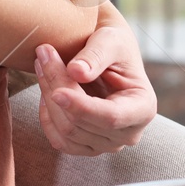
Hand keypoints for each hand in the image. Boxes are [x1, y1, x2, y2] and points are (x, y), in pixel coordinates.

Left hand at [34, 29, 156, 155]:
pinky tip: (45, 91)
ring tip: (41, 65)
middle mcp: (129, 133)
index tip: (56, 92)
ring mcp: (108, 144)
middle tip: (43, 54)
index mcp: (143, 108)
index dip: (82, 107)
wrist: (108, 52)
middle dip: (57, 88)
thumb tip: (76, 72)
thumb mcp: (111, 39)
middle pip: (82, 123)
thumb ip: (96, 54)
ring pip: (67, 132)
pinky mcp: (88, 146)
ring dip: (47, 98)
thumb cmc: (114, 43)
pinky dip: (47, 117)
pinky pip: (60, 141)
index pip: (111, 117)